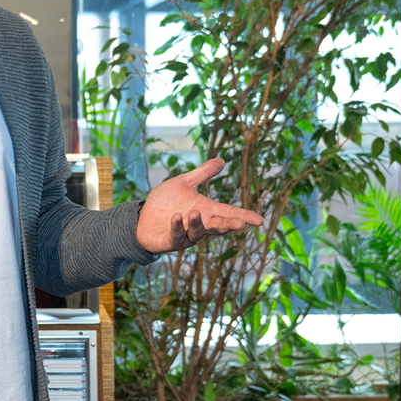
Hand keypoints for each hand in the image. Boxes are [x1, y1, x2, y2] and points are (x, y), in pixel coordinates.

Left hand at [134, 157, 262, 253]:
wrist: (142, 216)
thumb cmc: (165, 202)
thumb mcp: (184, 183)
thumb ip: (202, 174)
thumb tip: (222, 160)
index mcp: (206, 210)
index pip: (228, 213)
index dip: (244, 216)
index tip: (258, 220)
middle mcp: (199, 224)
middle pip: (218, 226)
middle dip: (229, 225)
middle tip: (240, 224)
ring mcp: (185, 235)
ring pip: (197, 233)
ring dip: (198, 224)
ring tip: (196, 212)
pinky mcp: (170, 241)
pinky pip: (176, 236)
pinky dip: (177, 227)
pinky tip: (177, 217)